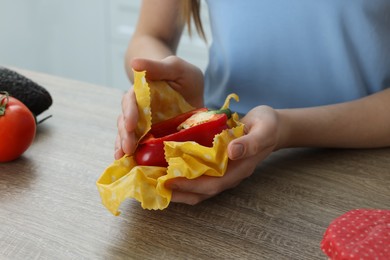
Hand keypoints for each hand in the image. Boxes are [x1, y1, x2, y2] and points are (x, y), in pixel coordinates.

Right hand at [115, 56, 204, 158]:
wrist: (191, 90)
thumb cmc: (183, 76)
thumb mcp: (175, 67)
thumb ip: (157, 66)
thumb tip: (134, 64)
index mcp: (142, 91)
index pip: (131, 101)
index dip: (130, 112)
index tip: (132, 125)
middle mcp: (139, 108)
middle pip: (126, 121)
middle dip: (125, 135)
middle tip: (127, 149)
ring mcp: (144, 123)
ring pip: (128, 133)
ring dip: (124, 145)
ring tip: (123, 158)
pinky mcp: (151, 135)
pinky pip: (139, 144)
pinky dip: (132, 153)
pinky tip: (127, 162)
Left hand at [165, 105, 283, 204]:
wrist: (272, 126)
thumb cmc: (268, 126)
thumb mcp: (264, 130)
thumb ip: (250, 142)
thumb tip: (232, 152)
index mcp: (240, 168)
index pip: (213, 184)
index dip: (191, 185)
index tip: (169, 181)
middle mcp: (230, 174)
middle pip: (202, 191)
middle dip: (179, 190)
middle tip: (155, 184)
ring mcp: (224, 171)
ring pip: (200, 187)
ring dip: (179, 187)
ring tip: (157, 181)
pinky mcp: (219, 164)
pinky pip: (200, 175)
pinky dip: (184, 176)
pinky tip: (170, 169)